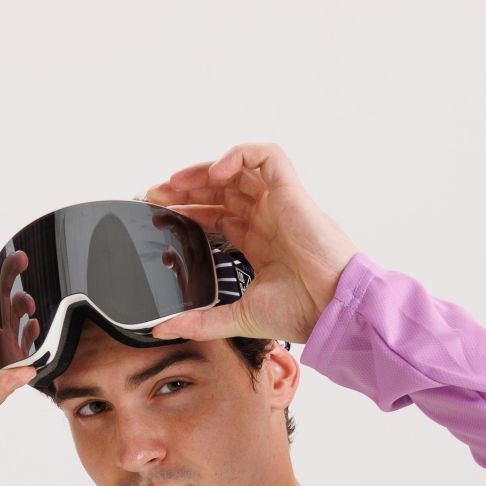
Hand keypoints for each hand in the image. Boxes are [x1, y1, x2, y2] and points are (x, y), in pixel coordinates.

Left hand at [145, 143, 358, 346]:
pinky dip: (239, 155)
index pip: (217, 216)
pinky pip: (267, 156)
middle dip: (186, 189)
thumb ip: (199, 322)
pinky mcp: (291, 191)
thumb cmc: (301, 311)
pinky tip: (215, 173)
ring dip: (203, 171)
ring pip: (238, 169)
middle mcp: (267, 218)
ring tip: (174, 183)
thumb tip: (163, 329)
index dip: (188, 211)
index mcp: (258, 243)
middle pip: (221, 191)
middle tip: (155, 196)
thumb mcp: (237, 317)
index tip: (159, 214)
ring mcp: (279, 203)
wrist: (331, 308)